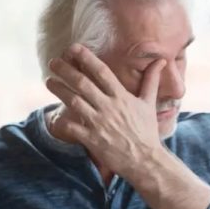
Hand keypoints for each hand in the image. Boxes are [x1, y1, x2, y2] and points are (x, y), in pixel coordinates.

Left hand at [44, 43, 166, 179]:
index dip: (86, 57)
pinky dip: (62, 120)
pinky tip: (53, 113)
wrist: (145, 160)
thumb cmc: (146, 131)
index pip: (101, 71)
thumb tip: (161, 61)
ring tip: (48, 81)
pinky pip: (72, 127)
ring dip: (59, 89)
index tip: (73, 48)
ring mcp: (99, 123)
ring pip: (74, 101)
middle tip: (53, 62)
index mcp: (121, 96)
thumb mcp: (149, 103)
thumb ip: (151, 80)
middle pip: (82, 83)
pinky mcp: (92, 139)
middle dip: (65, 70)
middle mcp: (109, 107)